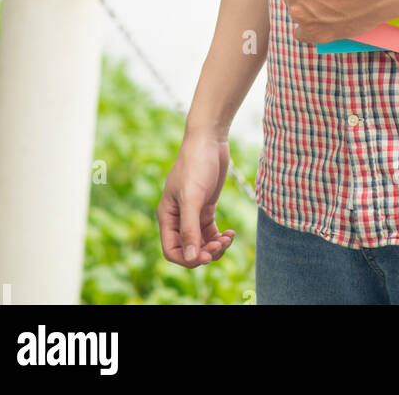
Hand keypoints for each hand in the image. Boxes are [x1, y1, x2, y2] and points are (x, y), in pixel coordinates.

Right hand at [157, 133, 235, 267]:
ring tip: (228, 239)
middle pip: (189, 249)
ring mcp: (193, 212)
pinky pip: (211, 232)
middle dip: (205, 252)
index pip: (172, 250)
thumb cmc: (196, 165)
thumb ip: (190, 229)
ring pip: (201, 242)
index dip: (188, 259)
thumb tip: (191, 258)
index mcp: (167, 216)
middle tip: (221, 245)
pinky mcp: (206, 206)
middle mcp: (178, 217)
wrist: (209, 139)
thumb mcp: (192, 198)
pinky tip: (231, 233)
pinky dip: (220, 237)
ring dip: (215, 246)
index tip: (206, 255)